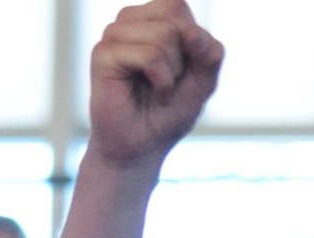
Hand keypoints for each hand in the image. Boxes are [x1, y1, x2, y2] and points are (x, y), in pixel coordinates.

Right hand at [86, 1, 224, 168]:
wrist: (142, 148)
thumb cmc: (168, 113)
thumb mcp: (202, 82)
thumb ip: (209, 54)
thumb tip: (196, 34)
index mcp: (150, 19)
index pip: (178, 4)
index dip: (193, 38)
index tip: (184, 69)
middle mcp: (129, 21)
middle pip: (175, 14)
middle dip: (185, 55)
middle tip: (170, 80)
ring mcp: (114, 35)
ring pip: (164, 34)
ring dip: (173, 71)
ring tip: (160, 88)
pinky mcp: (103, 54)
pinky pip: (150, 56)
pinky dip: (162, 81)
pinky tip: (154, 93)